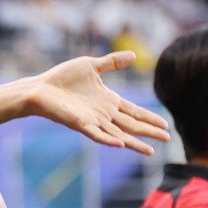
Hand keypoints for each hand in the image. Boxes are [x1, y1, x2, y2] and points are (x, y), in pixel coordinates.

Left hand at [28, 52, 168, 153]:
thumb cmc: (62, 78)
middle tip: (168, 139)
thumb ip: (113, 63)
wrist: (39, 88)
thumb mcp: (92, 65)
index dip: (149, 117)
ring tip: (150, 152)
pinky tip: (121, 145)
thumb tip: (134, 55)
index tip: (165, 124)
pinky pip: (96, 134)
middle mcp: (103, 114)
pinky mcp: (79, 124)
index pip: (134, 111)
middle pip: (131, 125)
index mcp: (108, 101)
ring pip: (118, 135)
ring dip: (134, 143)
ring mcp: (92, 121)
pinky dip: (109, 140)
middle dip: (149, 132)